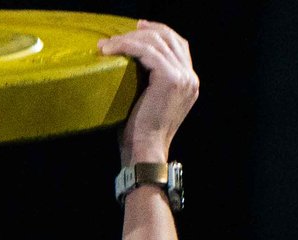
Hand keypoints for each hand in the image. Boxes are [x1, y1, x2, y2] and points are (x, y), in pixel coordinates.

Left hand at [99, 21, 197, 166]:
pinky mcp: (170, 78)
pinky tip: (110, 50)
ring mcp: (183, 76)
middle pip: (169, 38)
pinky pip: (146, 51)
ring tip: (106, 45)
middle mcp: (190, 77)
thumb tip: (129, 62)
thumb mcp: (148, 101)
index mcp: (189, 82)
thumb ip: (148, 81)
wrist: (145, 151)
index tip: (137, 29)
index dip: (158, 32)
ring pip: (156, 42)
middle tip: (117, 35)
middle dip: (142, 32)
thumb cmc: (139, 133)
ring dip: (129, 39)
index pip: (178, 45)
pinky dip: (126, 46)